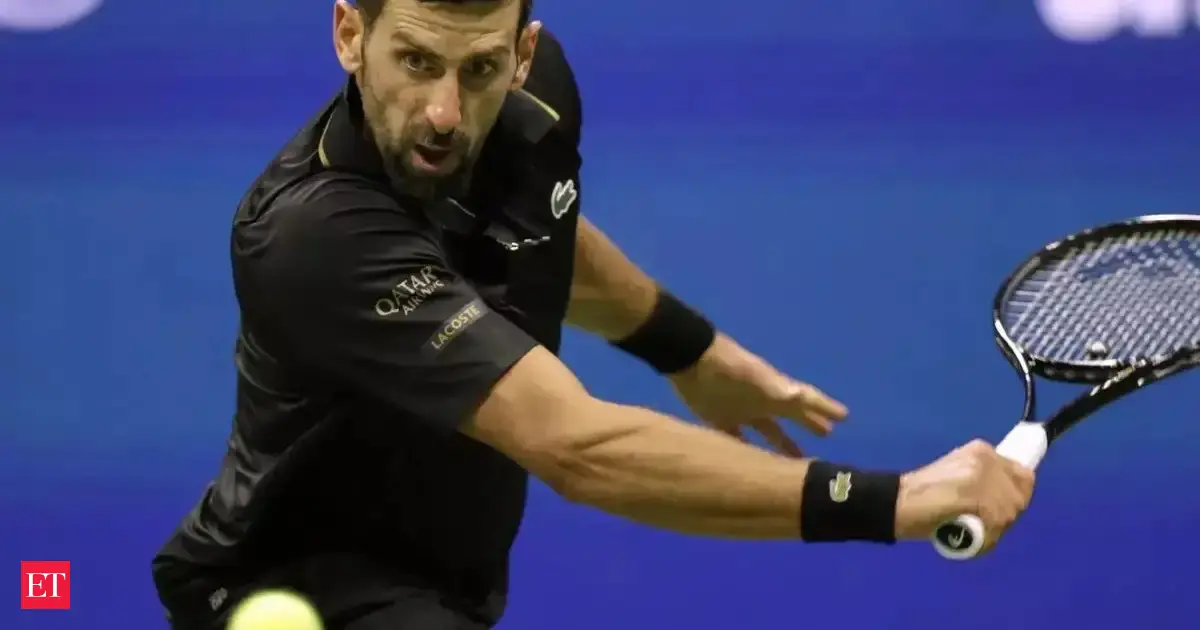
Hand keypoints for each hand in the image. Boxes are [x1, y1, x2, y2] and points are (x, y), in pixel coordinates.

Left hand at [667, 334, 847, 456]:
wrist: (690, 359)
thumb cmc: (727, 369)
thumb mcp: (756, 378)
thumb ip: (777, 389)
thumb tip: (800, 397)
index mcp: (775, 392)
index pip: (806, 400)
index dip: (825, 408)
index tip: (845, 416)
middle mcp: (762, 401)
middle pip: (790, 416)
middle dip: (808, 423)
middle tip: (826, 435)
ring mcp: (740, 409)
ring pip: (766, 430)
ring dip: (780, 443)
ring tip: (794, 459)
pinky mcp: (717, 417)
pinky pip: (736, 438)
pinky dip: (745, 448)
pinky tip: (750, 461)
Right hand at [895, 439, 1035, 551]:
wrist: (898, 501)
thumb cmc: (923, 494)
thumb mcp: (958, 475)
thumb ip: (982, 480)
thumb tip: (1004, 498)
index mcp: (982, 450)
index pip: (1022, 474)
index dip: (1015, 494)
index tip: (1000, 508)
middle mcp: (987, 458)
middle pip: (1019, 496)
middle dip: (1005, 515)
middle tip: (982, 524)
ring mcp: (984, 476)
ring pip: (1009, 513)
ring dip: (993, 530)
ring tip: (971, 533)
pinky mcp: (979, 496)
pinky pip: (996, 526)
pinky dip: (985, 539)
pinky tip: (967, 538)